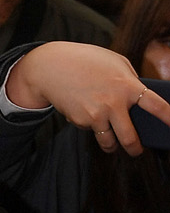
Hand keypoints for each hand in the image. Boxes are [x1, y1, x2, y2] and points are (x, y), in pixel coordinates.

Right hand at [6, 43, 169, 156]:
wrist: (53, 68)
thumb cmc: (87, 61)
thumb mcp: (115, 62)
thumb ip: (130, 79)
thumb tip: (140, 100)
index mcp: (128, 85)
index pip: (155, 105)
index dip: (169, 118)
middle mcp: (113, 103)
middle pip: (130, 138)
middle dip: (135, 149)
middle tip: (137, 151)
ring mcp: (96, 115)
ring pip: (109, 142)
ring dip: (112, 146)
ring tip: (112, 145)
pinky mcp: (81, 121)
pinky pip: (92, 130)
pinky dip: (92, 126)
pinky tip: (85, 111)